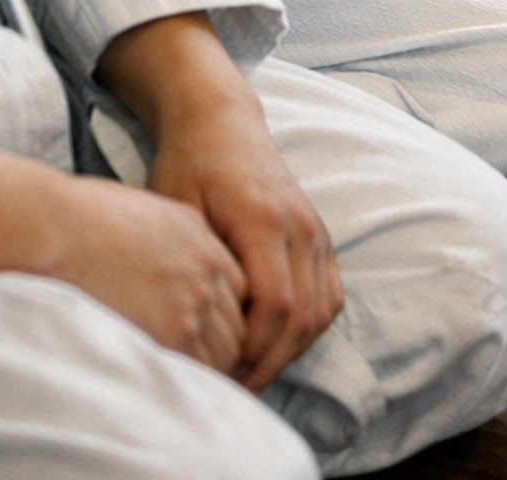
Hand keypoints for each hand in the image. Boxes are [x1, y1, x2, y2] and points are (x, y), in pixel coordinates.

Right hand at [0, 147, 249, 372]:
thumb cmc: (84, 219)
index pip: (237, 291)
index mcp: (202, 239)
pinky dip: (191, 381)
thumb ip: (174, 246)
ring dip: (206, 367)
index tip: (203, 332)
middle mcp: (207, 269)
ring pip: (223, 352)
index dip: (220, 315)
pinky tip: (168, 383)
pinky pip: (200, 370)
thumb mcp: (148, 214)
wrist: (59, 229)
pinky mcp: (174, 332)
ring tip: (176, 376)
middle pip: (235, 324)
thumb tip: (170, 278)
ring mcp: (194, 301)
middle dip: (218, 345)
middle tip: (192, 364)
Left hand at [99, 15, 341, 392]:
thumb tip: (202, 330)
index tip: (223, 374)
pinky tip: (276, 342)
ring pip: (321, 309)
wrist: (218, 119)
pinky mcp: (318, 234)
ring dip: (292, 349)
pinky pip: (329, 294)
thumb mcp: (177, 209)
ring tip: (253, 371)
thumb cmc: (187, 163)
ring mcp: (314, 228)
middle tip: (236, 387)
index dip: (254, 349)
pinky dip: (309, 326)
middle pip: (303, 315)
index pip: (275, 304)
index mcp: (263, 217)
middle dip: (272, 361)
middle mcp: (299, 225)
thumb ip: (196, 265)